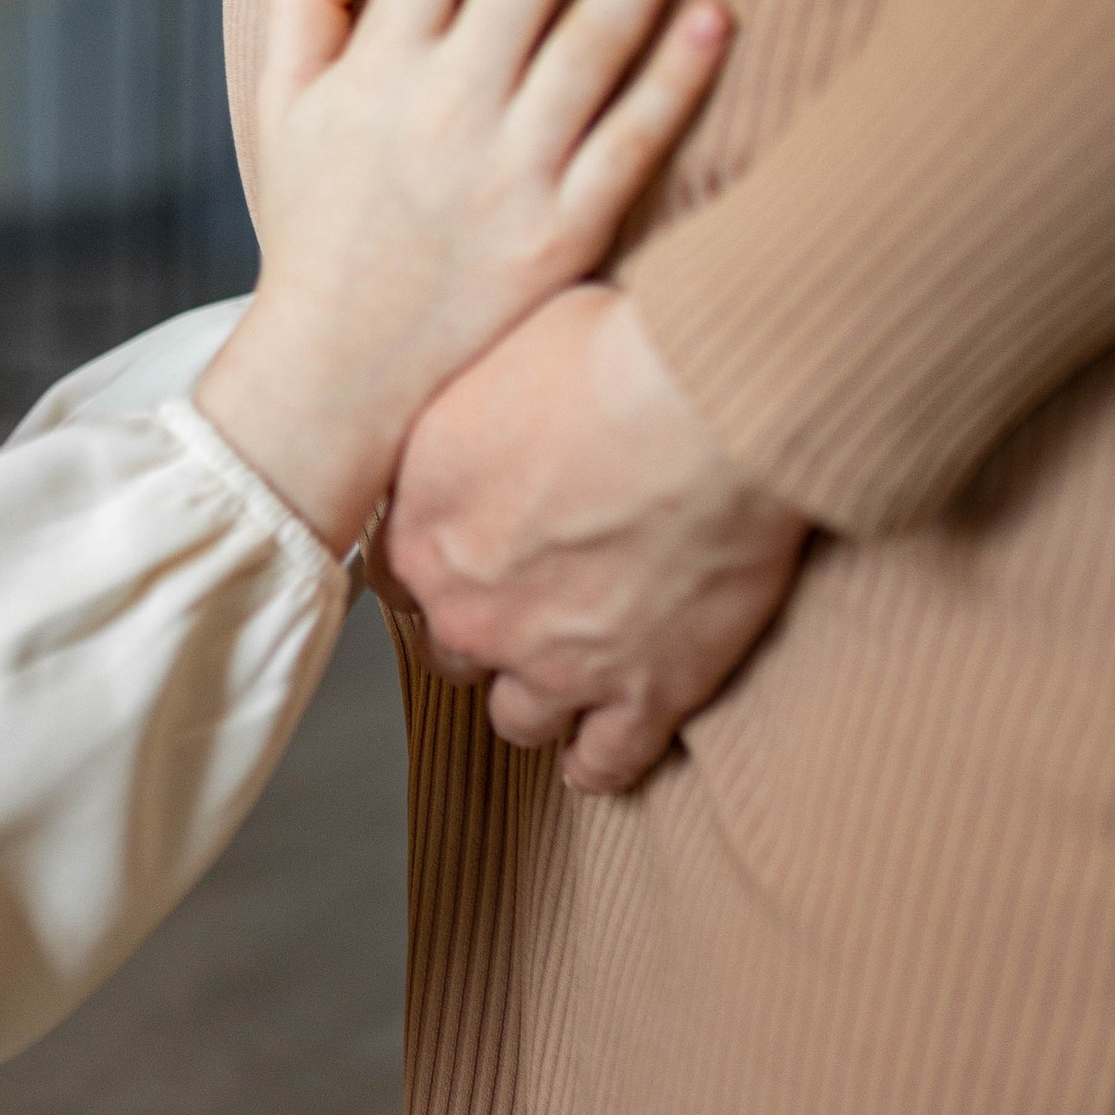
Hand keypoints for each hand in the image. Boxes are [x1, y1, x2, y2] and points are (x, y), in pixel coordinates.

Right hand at [198, 0, 731, 551]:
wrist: (338, 379)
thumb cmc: (315, 232)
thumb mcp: (282, 111)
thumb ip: (307, 1)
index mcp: (379, 63)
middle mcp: (446, 104)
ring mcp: (509, 168)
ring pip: (595, 38)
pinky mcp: (563, 232)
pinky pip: (631, 142)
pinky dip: (675, 81)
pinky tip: (721, 16)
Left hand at [385, 285, 808, 790]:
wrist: (714, 399)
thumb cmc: (611, 351)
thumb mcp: (492, 356)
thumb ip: (466, 420)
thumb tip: (474, 418)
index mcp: (422, 530)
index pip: (400, 575)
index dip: (442, 563)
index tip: (472, 552)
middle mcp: (473, 609)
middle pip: (457, 649)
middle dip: (488, 629)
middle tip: (533, 599)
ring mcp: (558, 664)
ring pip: (521, 717)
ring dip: (541, 697)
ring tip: (569, 676)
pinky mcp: (645, 694)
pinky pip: (608, 762)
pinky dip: (603, 763)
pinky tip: (603, 755)